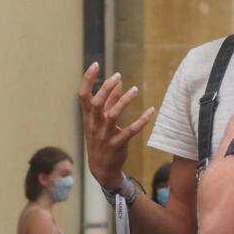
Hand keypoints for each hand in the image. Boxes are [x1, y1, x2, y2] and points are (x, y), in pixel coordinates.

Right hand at [78, 63, 155, 189]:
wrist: (102, 169)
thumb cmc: (101, 140)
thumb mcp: (101, 121)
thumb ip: (110, 101)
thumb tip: (118, 82)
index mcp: (88, 117)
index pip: (83, 95)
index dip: (88, 80)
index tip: (96, 65)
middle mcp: (94, 125)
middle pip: (96, 103)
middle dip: (105, 88)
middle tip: (117, 76)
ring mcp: (104, 136)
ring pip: (112, 115)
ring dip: (124, 101)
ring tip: (135, 89)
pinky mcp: (117, 145)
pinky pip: (130, 131)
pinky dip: (141, 121)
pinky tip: (151, 111)